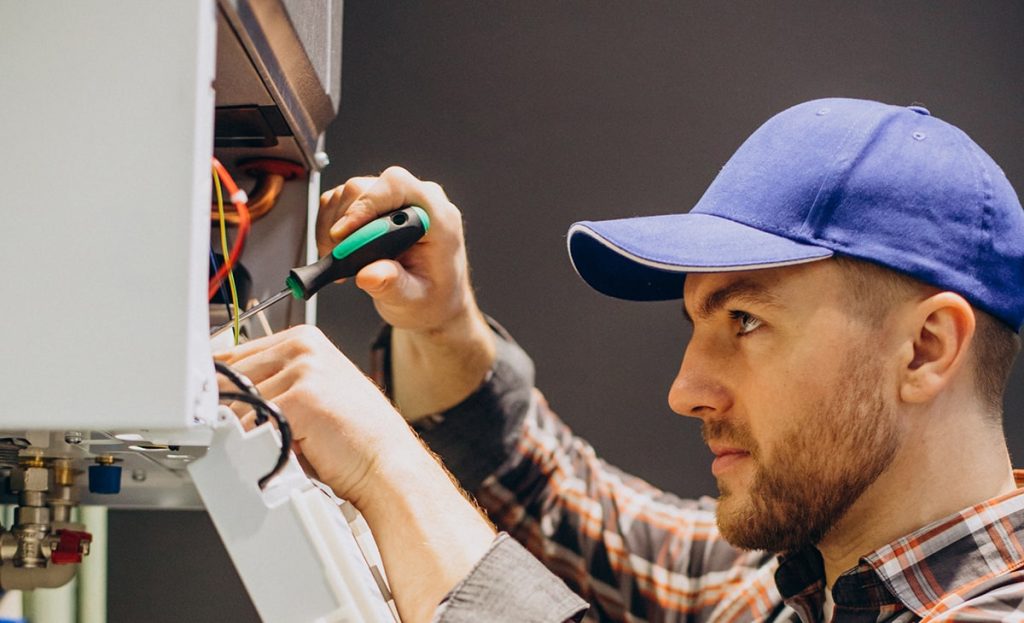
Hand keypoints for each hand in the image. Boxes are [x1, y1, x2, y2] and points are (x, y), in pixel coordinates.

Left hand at [213, 324, 417, 506]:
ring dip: (249, 431)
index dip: (222, 386)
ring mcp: (303, 369)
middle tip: (249, 435)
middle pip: (231, 377)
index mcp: (305, 340)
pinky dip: (258, 444)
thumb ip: (274, 384)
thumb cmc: (354, 436)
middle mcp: (303, 347)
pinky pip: (252, 424)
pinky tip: (282, 450)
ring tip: (278, 443)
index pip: (235, 355)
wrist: (386, 463)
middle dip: (231, 411)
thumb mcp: (312, 394)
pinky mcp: (300, 398)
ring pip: (240, 404)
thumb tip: (223, 395)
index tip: (214, 406)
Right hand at [318, 167, 495, 417]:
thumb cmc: (432, 306)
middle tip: (337, 253)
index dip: (367, 204)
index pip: (399, 187)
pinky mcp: (379, 212)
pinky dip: (335, 226)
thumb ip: (394, 287)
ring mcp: (399, 205)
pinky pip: (346, 205)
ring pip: (353, 193)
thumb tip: (373, 273)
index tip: (346, 234)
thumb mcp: (413, 303)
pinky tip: (339, 255)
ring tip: (339, 260)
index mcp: (437, 217)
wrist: (436, 309)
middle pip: (370, 186)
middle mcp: (420, 203)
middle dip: (346, 217)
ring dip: (337, 224)